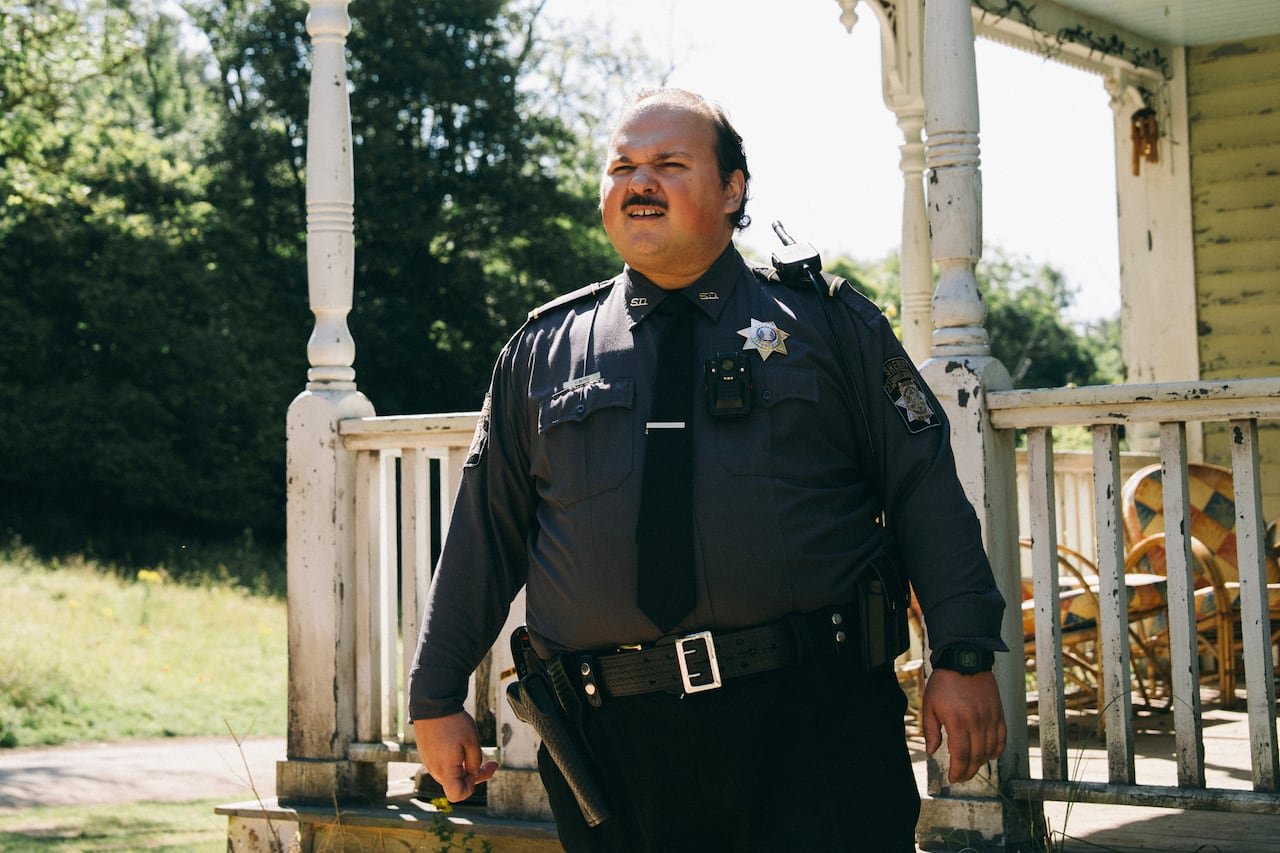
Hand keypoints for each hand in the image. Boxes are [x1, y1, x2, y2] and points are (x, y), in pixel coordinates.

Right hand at [413, 712, 498, 801]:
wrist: (433, 705)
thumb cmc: (453, 723)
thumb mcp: (472, 742)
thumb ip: (475, 763)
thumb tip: (473, 775)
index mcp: (446, 770)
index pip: (457, 795)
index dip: (471, 788)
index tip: (479, 771)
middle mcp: (435, 770)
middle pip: (456, 784)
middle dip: (475, 775)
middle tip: (493, 763)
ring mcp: (429, 762)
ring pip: (451, 775)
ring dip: (465, 768)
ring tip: (476, 752)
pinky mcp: (427, 755)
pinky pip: (443, 765)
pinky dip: (455, 762)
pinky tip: (462, 748)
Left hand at [921, 668, 1005, 784]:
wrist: (964, 659)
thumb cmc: (944, 681)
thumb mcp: (930, 705)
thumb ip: (930, 730)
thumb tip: (932, 751)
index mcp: (958, 722)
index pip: (961, 756)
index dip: (958, 771)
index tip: (953, 778)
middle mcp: (977, 723)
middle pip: (976, 757)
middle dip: (968, 771)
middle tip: (961, 776)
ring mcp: (990, 718)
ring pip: (990, 750)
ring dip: (981, 763)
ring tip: (971, 766)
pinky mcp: (999, 713)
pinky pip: (1002, 738)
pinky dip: (997, 750)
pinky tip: (989, 754)